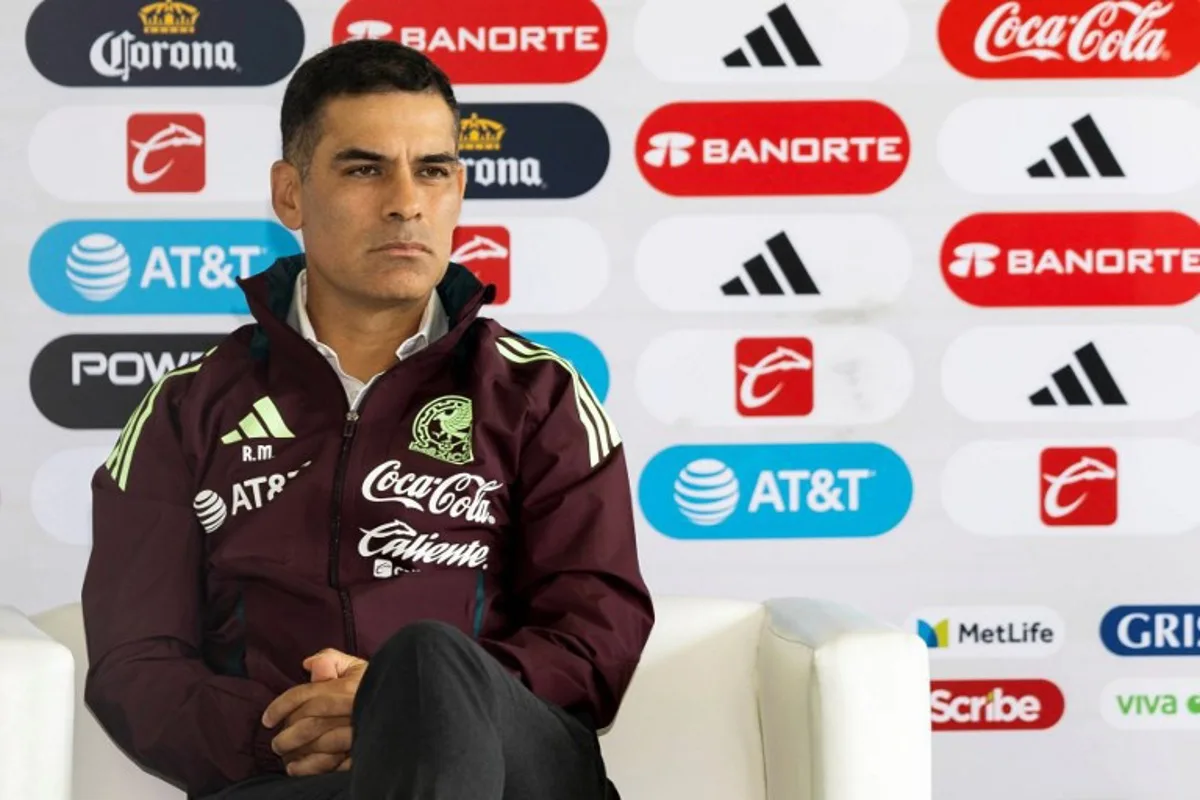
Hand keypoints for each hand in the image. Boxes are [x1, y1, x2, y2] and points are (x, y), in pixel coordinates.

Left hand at [263, 649, 366, 775]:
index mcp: (348, 686)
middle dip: (287, 734)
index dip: (282, 706)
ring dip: (296, 751)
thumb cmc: (374, 685)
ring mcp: (359, 732)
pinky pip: (333, 762)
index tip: (267, 719)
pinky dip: (311, 768)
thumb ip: (331, 659)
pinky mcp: (363, 751)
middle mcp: (353, 708)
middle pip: (311, 722)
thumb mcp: (356, 666)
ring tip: (284, 755)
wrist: (404, 707)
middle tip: (275, 743)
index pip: (307, 694)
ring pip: (320, 743)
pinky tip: (296, 769)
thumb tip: (308, 664)